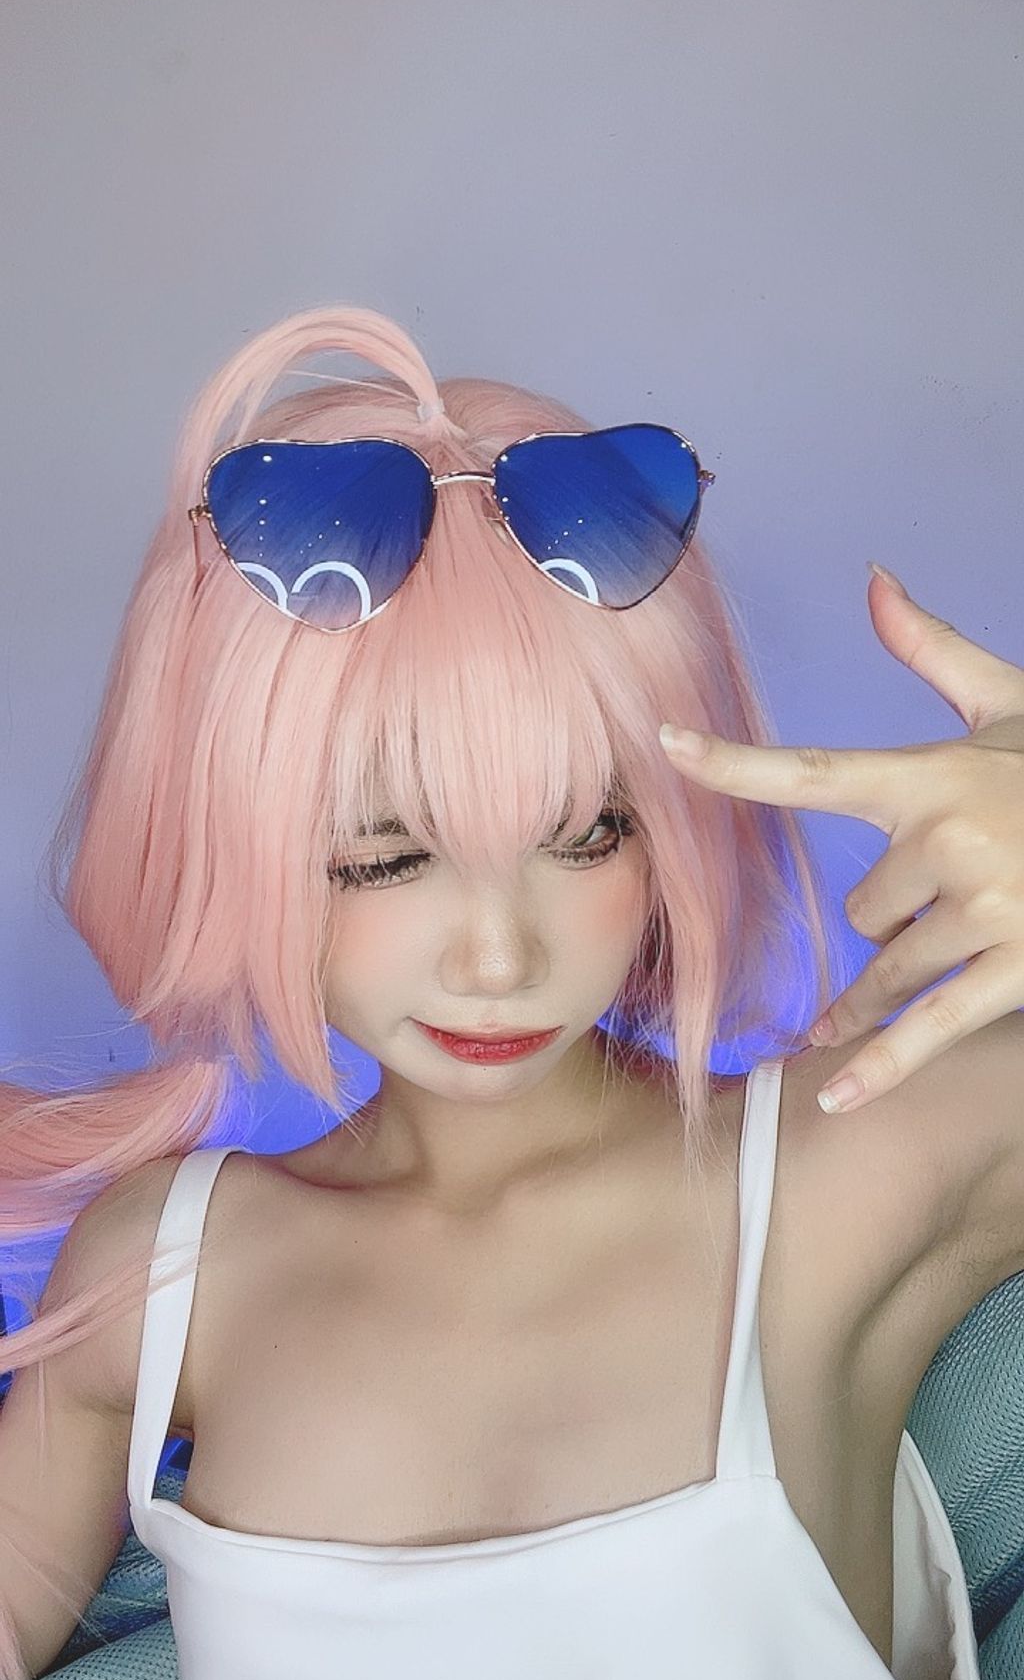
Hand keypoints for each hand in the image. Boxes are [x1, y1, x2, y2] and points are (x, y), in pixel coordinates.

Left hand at [659, 564, 1023, 1115]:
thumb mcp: (1009, 704)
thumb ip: (933, 652)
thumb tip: (874, 581)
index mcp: (933, 776)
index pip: (813, 771)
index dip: (733, 764)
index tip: (665, 746)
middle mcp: (950, 841)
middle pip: (863, 908)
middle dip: (894, 917)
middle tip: (955, 896)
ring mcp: (985, 911)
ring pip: (890, 966)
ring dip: (886, 986)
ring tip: (881, 996)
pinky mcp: (1017, 969)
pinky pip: (933, 1026)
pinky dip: (886, 1067)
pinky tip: (837, 1097)